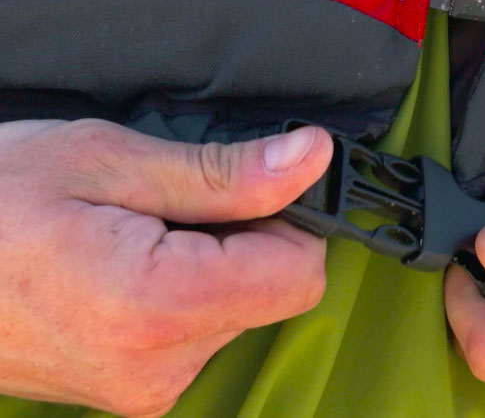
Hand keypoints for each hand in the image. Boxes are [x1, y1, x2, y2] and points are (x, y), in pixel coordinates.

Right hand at [0, 119, 332, 415]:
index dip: (285, 220)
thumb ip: (226, 172)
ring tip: (135, 233)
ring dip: (210, 262)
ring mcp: (145, 387)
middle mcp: (160, 365)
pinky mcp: (134, 389)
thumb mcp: (111, 161)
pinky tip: (128, 263)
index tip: (244, 188)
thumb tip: (311, 158)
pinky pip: (200, 330)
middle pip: (273, 291)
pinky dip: (186, 289)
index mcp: (159, 306)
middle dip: (243, 238)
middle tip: (167, 204)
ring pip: (240, 308)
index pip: (298, 274)